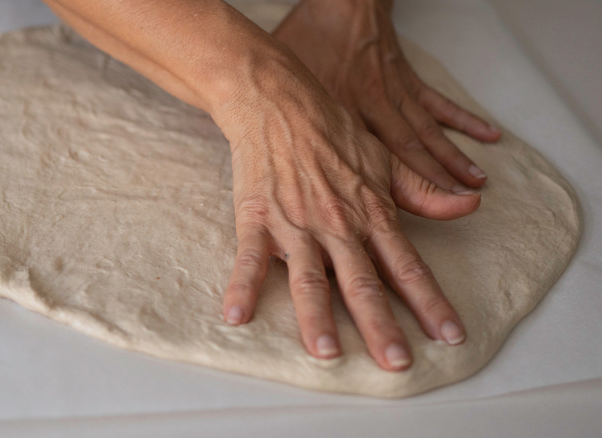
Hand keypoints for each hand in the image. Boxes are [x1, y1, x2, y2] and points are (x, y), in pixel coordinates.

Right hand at [212, 64, 477, 370]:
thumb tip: (471, 204)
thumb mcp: (384, 158)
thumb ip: (422, 190)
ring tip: (327, 353)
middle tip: (397, 364)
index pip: (406, 267)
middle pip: (362, 283)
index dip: (430, 303)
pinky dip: (242, 287)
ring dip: (318, 318)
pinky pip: (250, 259)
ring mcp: (296, 224)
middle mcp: (338, 226)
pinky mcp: (258, 219)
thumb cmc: (330, 128)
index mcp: (370, 214)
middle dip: (381, 326)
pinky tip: (236, 316)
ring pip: (310, 278)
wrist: (278, 100)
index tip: (450, 336)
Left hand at [273, 0, 500, 192]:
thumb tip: (267, 160)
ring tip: (477, 184)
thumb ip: (287, 121)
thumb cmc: (306, 39)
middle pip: (408, 151)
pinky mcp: (407, 77)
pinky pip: (438, 103)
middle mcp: (375, 106)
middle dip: (435, 184)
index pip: (370, 158)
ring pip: (428, 131)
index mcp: (343, 112)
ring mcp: (396, 92)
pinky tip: (487, 134)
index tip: (408, 215)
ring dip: (453, 158)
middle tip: (460, 209)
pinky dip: (462, 120)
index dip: (390, 190)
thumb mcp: (290, 80)